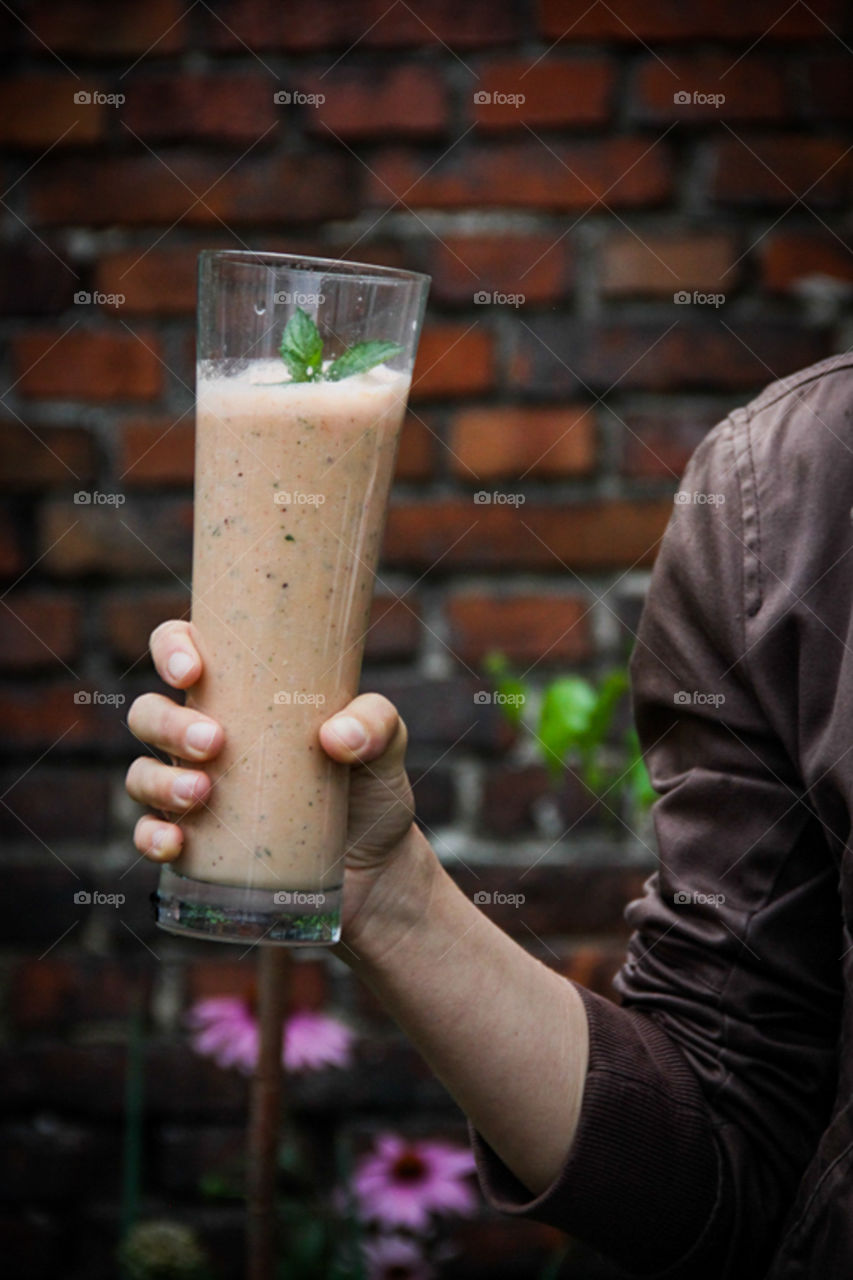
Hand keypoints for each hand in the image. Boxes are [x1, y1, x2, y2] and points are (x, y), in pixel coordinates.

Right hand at [126, 619, 428, 943]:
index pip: (182, 649)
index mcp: (242, 693)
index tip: (193, 669)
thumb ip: (375, 724)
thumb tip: (337, 735)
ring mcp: (196, 789)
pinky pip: (149, 834)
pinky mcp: (197, 843)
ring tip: (203, 794)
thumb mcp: (385, 744)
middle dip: (168, 723)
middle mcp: (207, 734)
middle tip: (215, 742)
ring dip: (159, 780)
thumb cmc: (371, 788)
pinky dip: (151, 837)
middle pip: (149, 713)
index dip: (172, 648)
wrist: (377, 869)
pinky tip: (175, 842)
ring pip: (140, 772)